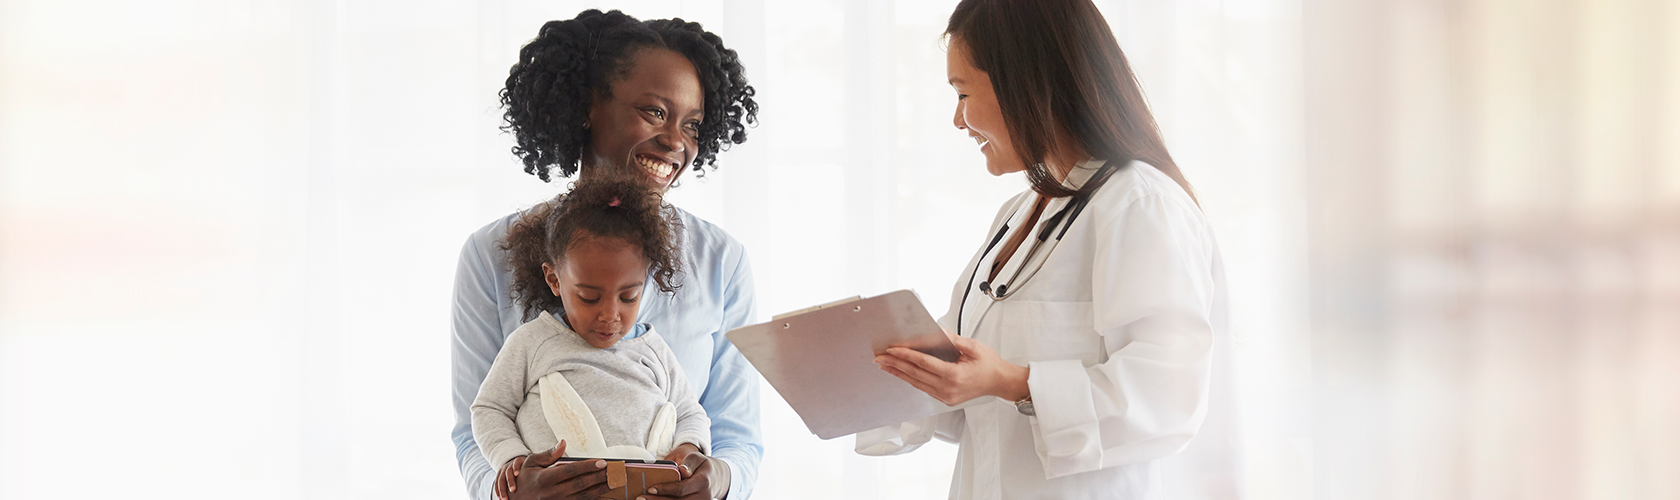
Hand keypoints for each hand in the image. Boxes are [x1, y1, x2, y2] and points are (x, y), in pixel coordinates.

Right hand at [499, 440, 612, 499]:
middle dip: (600, 478)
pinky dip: (592, 499)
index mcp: (545, 479)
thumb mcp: (531, 463)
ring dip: (600, 490)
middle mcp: (551, 493)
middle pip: (581, 485)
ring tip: (614, 483)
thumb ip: (549, 454)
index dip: (588, 467)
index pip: (571, 471)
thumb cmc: (524, 478)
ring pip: (583, 497)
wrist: (515, 499)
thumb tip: (563, 442)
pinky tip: (603, 494)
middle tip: (615, 472)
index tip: (603, 463)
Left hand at [644, 445, 725, 499]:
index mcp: (703, 482)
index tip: (650, 488)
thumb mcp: (698, 458)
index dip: (665, 489)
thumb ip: (690, 462)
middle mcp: (703, 497)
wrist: (714, 479)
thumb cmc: (702, 467)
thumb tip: (682, 470)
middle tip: (641, 498)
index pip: (682, 489)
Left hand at [874, 331, 1029, 405]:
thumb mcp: (973, 347)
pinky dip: (910, 379)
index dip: (906, 355)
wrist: (999, 382)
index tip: (892, 349)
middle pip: (915, 374)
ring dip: (899, 373)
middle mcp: (948, 389)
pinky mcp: (944, 399)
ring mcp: (945, 396)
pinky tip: (901, 373)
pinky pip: (923, 388)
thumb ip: (952, 339)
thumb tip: (936, 331)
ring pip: (916, 383)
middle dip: (895, 364)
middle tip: (880, 357)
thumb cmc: (989, 365)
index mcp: (954, 376)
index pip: (923, 363)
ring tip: (885, 365)